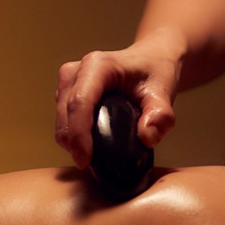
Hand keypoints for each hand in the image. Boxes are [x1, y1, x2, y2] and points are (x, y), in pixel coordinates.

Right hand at [55, 41, 180, 168]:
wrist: (150, 59)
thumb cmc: (156, 72)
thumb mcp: (165, 91)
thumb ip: (161, 116)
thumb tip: (147, 138)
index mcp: (98, 65)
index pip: (80, 103)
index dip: (78, 135)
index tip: (85, 161)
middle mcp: (76, 70)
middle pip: (65, 114)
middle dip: (74, 144)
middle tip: (94, 166)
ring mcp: (68, 80)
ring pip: (60, 119)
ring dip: (73, 141)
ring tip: (96, 155)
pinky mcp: (65, 90)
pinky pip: (62, 119)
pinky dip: (73, 136)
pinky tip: (92, 143)